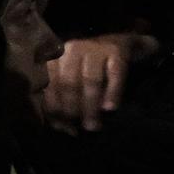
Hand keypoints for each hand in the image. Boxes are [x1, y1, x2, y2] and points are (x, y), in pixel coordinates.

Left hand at [42, 33, 157, 132]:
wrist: (123, 44)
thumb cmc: (93, 69)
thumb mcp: (74, 81)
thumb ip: (64, 102)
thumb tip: (63, 128)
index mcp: (57, 57)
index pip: (50, 84)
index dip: (54, 107)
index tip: (62, 125)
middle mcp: (72, 49)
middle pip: (68, 83)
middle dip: (73, 109)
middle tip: (80, 128)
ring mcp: (95, 47)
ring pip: (90, 80)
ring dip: (91, 106)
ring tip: (94, 125)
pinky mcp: (116, 50)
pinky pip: (114, 74)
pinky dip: (112, 93)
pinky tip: (110, 108)